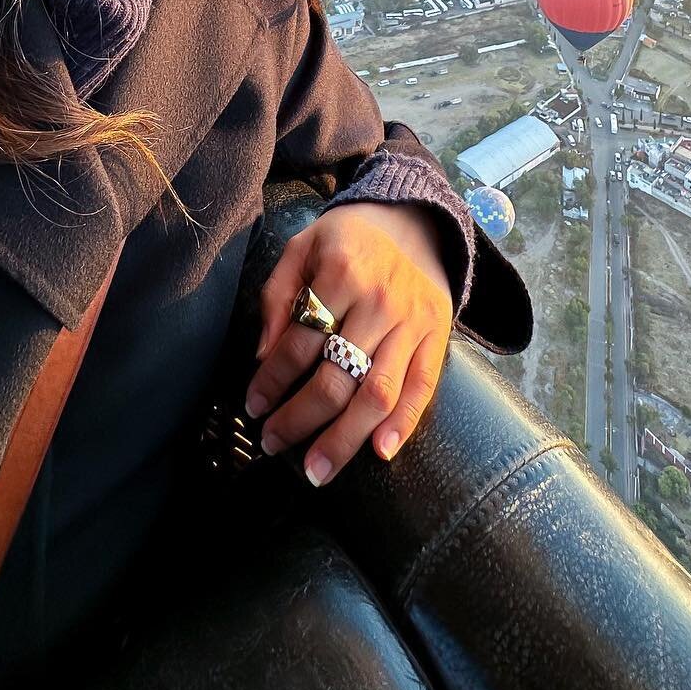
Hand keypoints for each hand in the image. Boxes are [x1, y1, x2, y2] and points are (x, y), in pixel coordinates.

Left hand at [246, 200, 453, 485]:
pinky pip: (422, 388)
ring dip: (345, 439)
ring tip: (317, 469)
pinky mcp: (437, 336)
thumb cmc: (348, 238)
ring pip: (377, 394)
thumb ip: (277, 295)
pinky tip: (380, 452)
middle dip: (299, 419)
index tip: (254, 406)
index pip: (298, 344)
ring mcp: (412, 322)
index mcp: (341, 274)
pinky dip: (403, 424)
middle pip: (336, 378)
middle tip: (273, 443)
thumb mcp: (302, 246)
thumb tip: (263, 355)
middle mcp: (380, 302)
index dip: (270, 382)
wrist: (414, 220)